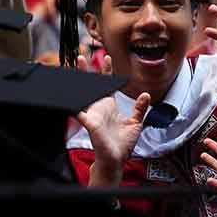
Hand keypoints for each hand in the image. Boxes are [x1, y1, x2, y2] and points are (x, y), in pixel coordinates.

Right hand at [76, 55, 149, 187]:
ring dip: (78, 82)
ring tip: (74, 67)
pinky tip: (70, 95)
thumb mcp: (135, 123)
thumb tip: (146, 94)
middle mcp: (99, 108)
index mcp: (110, 106)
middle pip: (91, 85)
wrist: (116, 159)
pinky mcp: (89, 123)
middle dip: (86, 71)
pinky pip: (79, 111)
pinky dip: (74, 104)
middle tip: (81, 57)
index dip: (106, 70)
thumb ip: (139, 108)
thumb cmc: (123, 144)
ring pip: (83, 94)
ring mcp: (93, 114)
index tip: (107, 57)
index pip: (107, 84)